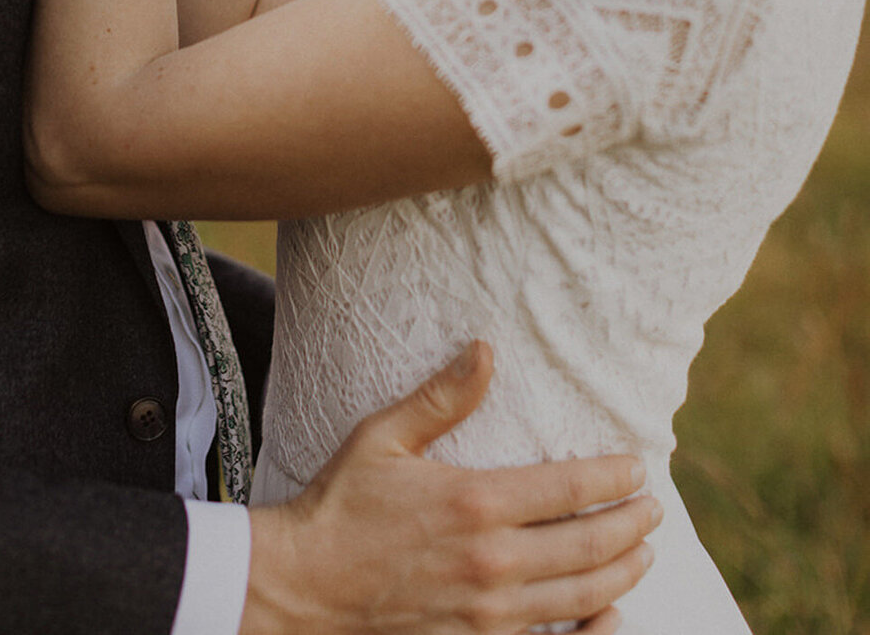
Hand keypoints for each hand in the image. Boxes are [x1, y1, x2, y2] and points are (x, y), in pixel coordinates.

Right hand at [242, 343, 658, 634]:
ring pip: (580, 595)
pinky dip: (591, 629)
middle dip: (631, 525)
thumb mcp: (383, 437)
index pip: (569, 487)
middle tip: (654, 510)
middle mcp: (492, 560)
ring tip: (642, 553)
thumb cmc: (341, 504)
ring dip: (621, 573)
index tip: (637, 467)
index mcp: (475, 501)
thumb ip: (440, 397)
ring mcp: (488, 611)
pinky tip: (608, 612)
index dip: (611, 478)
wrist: (303, 586)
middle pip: (588, 545)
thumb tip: (485, 351)